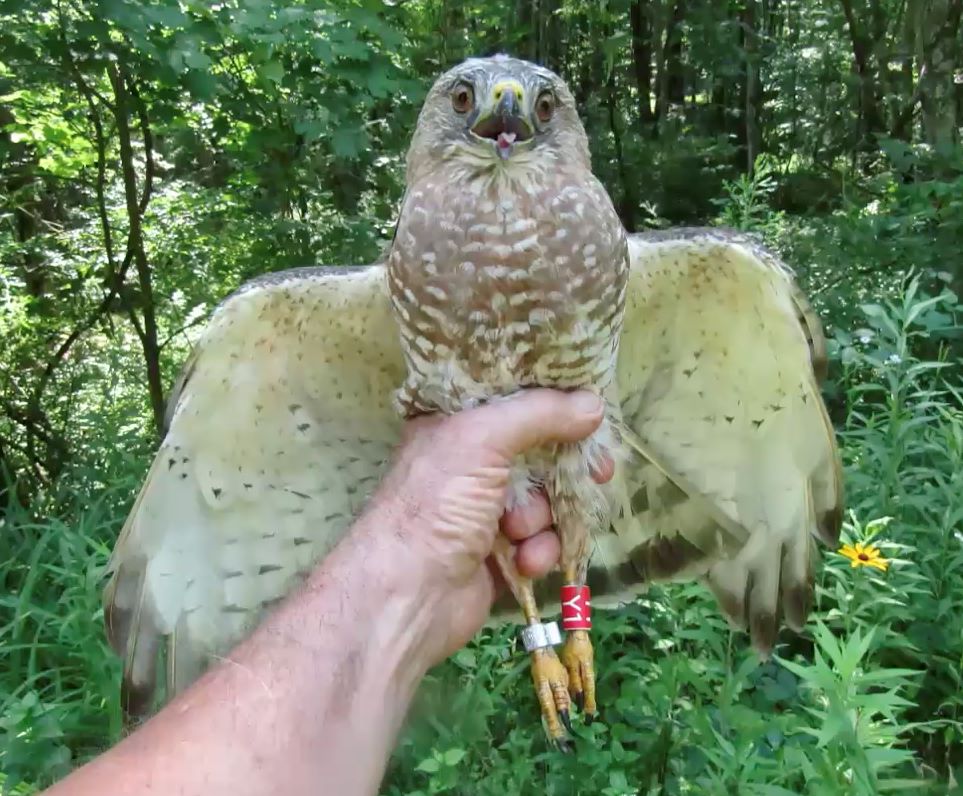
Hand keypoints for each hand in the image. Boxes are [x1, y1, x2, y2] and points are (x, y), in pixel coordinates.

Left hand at [364, 389, 609, 664]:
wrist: (408, 594)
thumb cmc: (436, 504)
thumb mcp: (482, 439)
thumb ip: (539, 413)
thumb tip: (594, 404)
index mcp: (454, 427)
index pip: (512, 402)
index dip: (552, 405)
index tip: (591, 410)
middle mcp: (468, 465)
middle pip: (537, 454)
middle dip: (565, 468)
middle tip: (599, 472)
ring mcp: (483, 512)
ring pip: (544, 501)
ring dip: (544, 517)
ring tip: (520, 531)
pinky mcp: (499, 555)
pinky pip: (540, 542)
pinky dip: (539, 550)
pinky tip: (524, 561)